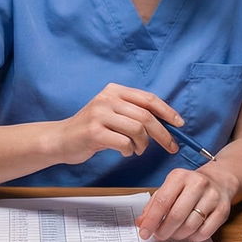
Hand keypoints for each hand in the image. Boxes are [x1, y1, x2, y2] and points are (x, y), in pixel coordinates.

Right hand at [52, 83, 180, 164]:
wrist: (61, 139)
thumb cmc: (91, 129)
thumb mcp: (111, 112)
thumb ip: (133, 112)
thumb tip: (166, 123)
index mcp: (114, 90)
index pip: (148, 98)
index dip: (167, 112)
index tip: (179, 125)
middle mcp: (107, 98)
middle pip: (146, 116)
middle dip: (163, 134)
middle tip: (170, 147)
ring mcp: (99, 114)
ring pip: (137, 130)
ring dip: (143, 144)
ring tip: (137, 149)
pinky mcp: (94, 132)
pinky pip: (124, 143)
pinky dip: (129, 151)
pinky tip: (124, 152)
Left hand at [137, 163, 238, 241]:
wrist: (219, 180)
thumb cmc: (189, 186)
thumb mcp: (170, 188)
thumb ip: (154, 205)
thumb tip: (141, 223)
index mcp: (180, 176)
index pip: (162, 202)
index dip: (151, 221)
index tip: (144, 233)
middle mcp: (198, 184)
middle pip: (176, 216)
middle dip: (164, 231)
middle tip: (159, 235)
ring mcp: (212, 197)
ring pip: (190, 226)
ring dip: (178, 235)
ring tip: (174, 233)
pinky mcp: (223, 210)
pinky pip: (204, 232)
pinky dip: (193, 237)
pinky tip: (189, 232)